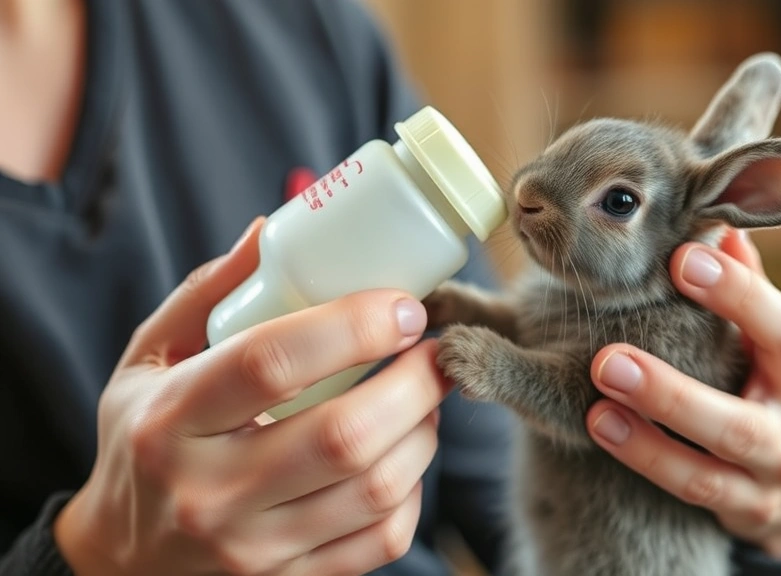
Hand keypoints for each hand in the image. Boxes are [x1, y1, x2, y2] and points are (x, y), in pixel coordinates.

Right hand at [54, 218, 449, 575]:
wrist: (119, 558)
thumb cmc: (142, 438)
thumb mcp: (150, 357)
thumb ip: (209, 293)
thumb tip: (273, 227)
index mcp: (171, 419)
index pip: (272, 363)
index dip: (353, 326)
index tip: (404, 305)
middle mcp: (209, 491)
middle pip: (343, 435)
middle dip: (414, 383)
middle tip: (435, 351)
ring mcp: (251, 547)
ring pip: (374, 489)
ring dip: (423, 432)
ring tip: (424, 397)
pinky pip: (380, 541)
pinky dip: (412, 493)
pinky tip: (403, 457)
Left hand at [585, 228, 780, 558]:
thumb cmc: (765, 387)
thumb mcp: (766, 343)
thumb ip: (745, 288)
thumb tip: (720, 226)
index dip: (740, 295)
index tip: (682, 258)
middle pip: (738, 420)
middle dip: (672, 392)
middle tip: (608, 357)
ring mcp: (767, 479)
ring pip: (709, 467)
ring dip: (648, 436)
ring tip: (596, 405)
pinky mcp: (742, 512)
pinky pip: (690, 491)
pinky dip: (647, 462)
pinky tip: (601, 428)